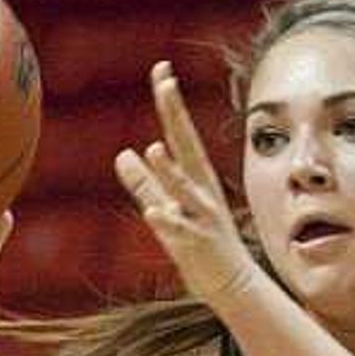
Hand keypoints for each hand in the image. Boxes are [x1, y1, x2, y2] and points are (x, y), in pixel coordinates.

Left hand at [114, 67, 264, 311]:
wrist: (232, 286)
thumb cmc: (200, 246)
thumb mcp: (168, 209)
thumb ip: (145, 184)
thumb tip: (122, 154)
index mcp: (195, 179)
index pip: (180, 133)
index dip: (170, 103)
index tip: (162, 69)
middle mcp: (201, 191)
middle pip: (187, 146)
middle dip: (175, 115)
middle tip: (166, 83)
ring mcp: (200, 218)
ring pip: (184, 190)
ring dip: (170, 171)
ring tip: (155, 149)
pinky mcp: (197, 245)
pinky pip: (179, 231)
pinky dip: (167, 221)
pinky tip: (154, 214)